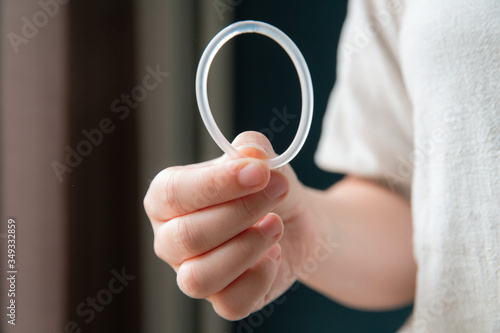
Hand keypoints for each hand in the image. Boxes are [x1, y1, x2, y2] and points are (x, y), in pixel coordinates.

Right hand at [144, 131, 315, 319]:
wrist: (293, 219)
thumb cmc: (264, 187)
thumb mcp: (262, 161)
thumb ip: (254, 149)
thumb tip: (251, 152)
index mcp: (167, 200)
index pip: (174, 194)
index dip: (216, 184)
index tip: (259, 172)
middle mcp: (170, 239)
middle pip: (188, 237)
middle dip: (241, 212)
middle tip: (278, 191)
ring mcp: (191, 273)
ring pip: (199, 278)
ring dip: (247, 248)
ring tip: (276, 225)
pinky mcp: (222, 299)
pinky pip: (230, 303)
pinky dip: (260, 278)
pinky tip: (274, 254)